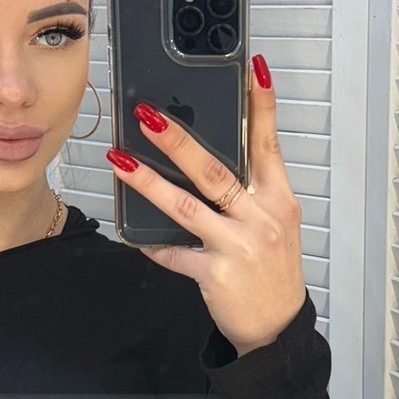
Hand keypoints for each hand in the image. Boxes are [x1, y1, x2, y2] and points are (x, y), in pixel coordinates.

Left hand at [107, 54, 307, 357]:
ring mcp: (238, 245)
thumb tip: (208, 160)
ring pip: (186, 206)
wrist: (277, 328)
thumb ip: (251, 192)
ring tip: (120, 160)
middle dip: (179, 141)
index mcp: (278, 199)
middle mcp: (261, 217)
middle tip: (148, 116)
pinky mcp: (215, 273)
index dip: (262, 106)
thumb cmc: (273, 272)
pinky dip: (152, 244)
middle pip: (215, 170)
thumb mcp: (275, 224)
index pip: (269, 143)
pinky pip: (174, 253)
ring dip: (149, 182)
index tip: (253, 69)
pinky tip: (131, 234)